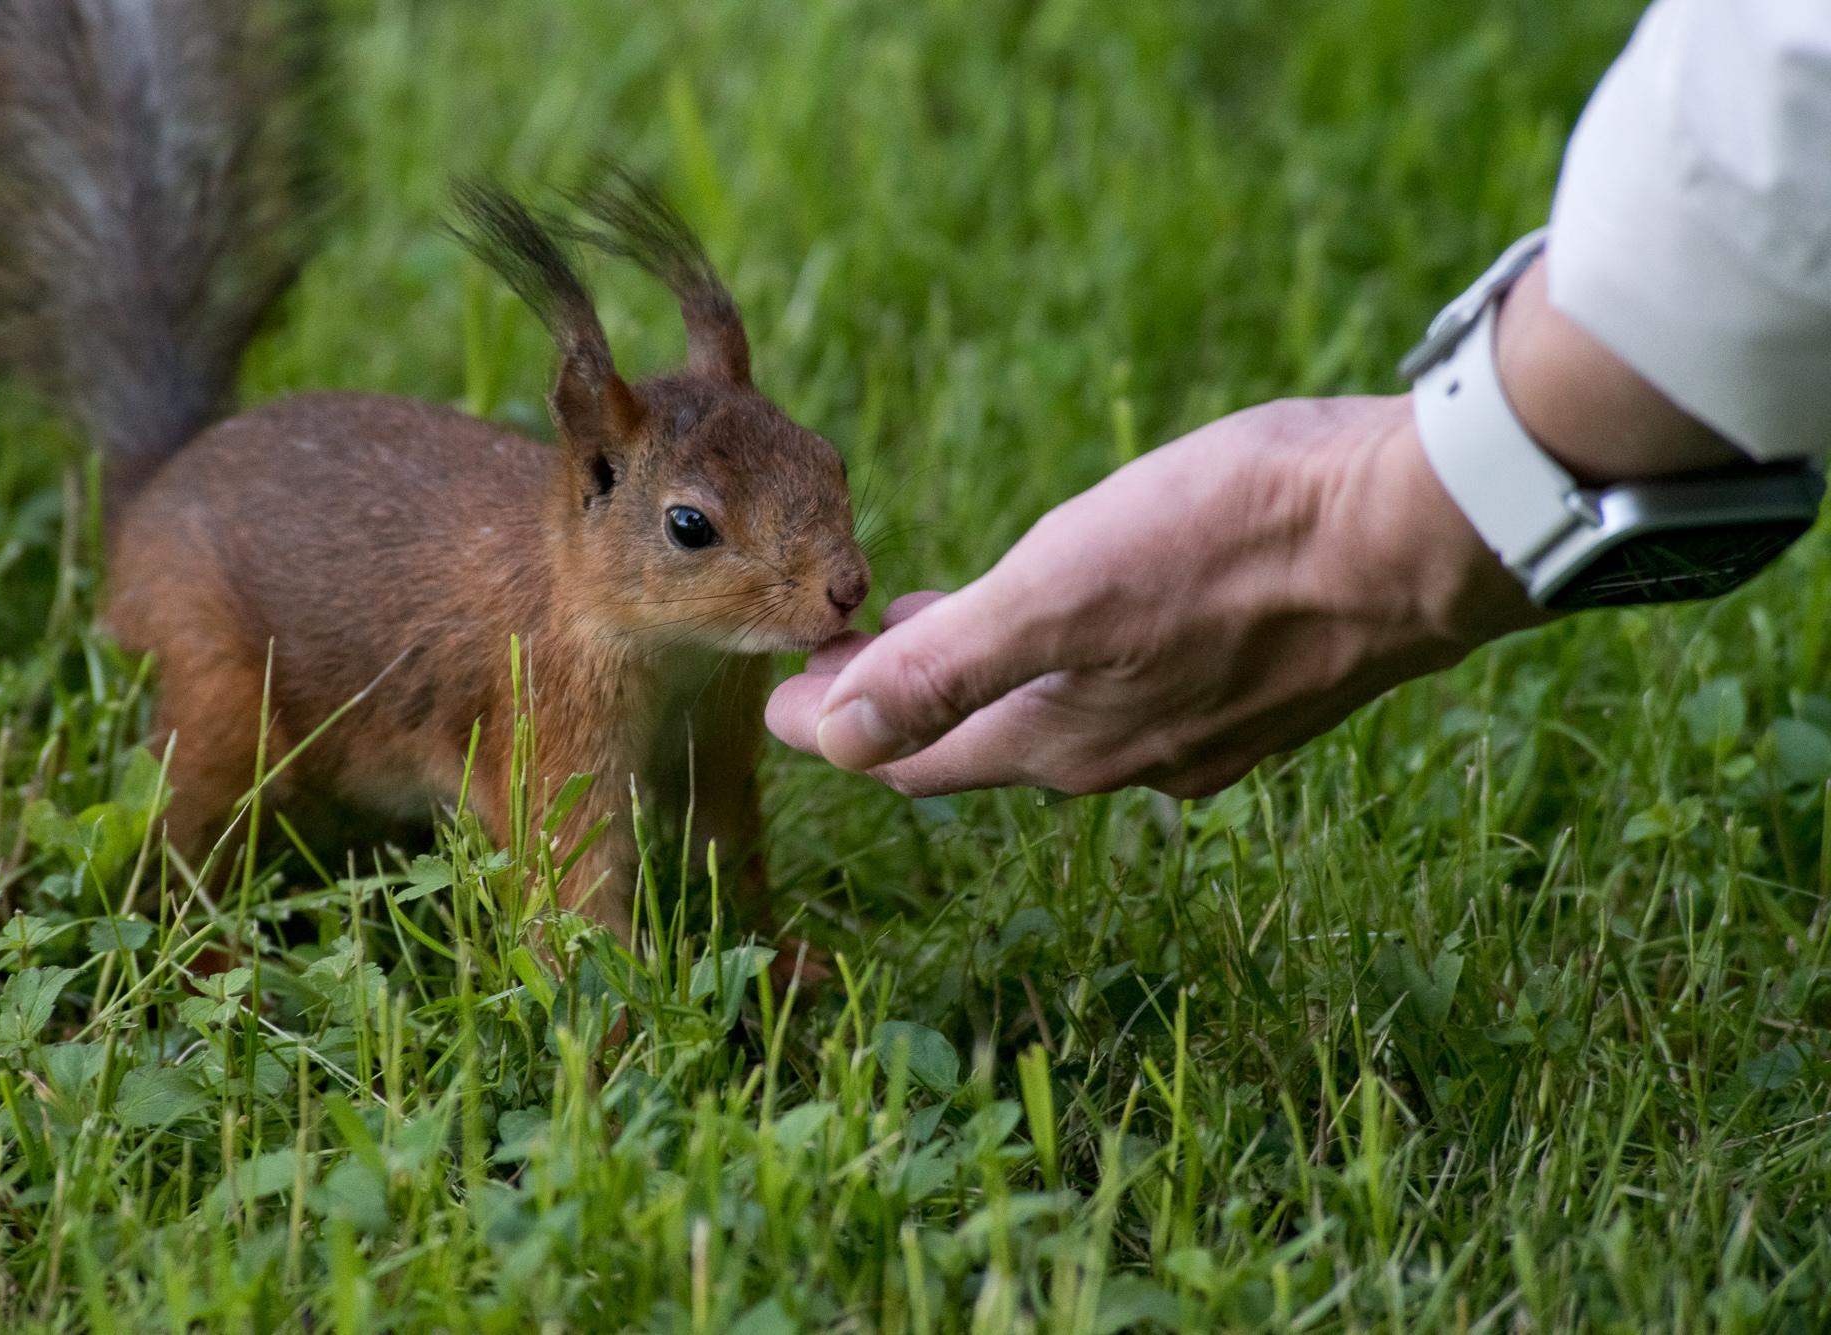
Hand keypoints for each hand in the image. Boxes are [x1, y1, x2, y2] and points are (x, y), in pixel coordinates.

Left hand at [766, 394, 1545, 797]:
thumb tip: (828, 740)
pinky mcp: (1258, 690)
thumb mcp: (1063, 590)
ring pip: (1057, 713)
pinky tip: (1084, 611)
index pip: (913, 757)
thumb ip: (943, 668)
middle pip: (979, 739)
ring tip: (935, 618)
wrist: (1424, 528)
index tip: (782, 691)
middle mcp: (1126, 757)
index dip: (837, 727)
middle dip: (902, 699)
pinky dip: (1069, 658)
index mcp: (1062, 740)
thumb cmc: (1238, 542)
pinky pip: (1130, 689)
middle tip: (839, 655)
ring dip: (984, 675)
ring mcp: (1199, 731)